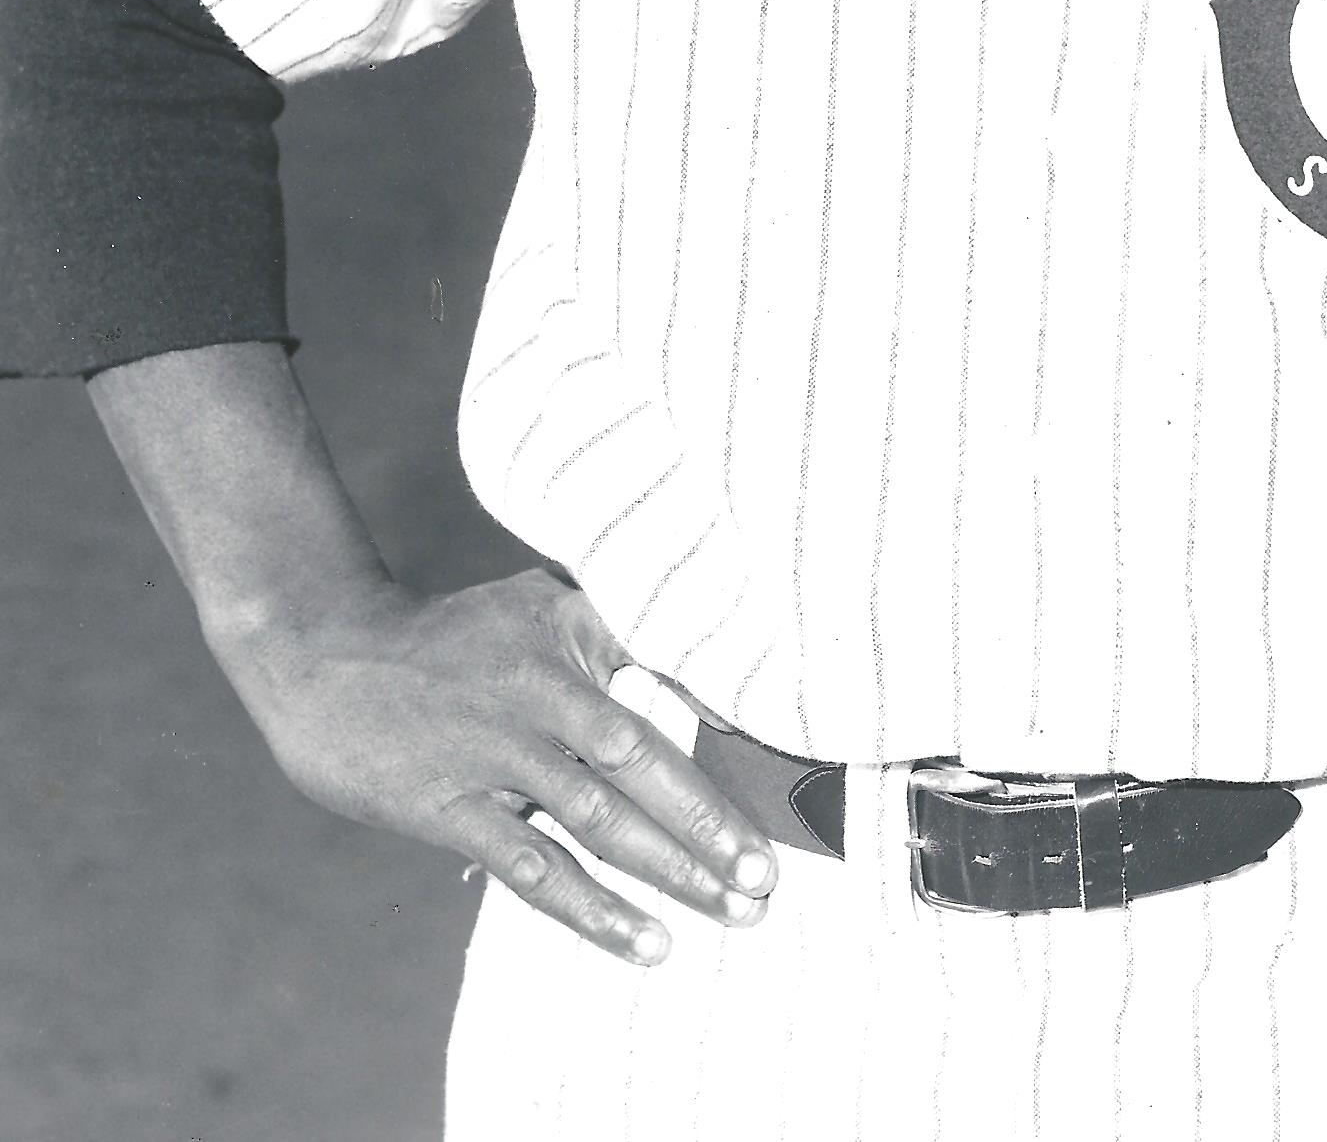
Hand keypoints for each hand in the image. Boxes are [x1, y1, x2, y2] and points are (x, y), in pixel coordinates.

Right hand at [222, 565, 774, 964]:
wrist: (326, 650)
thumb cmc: (448, 635)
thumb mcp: (536, 607)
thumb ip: (609, 640)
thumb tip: (691, 683)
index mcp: (572, 635)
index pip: (666, 693)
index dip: (723, 744)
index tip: (778, 790)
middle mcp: (542, 691)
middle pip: (646, 764)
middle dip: (713, 823)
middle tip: (768, 876)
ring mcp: (497, 752)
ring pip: (601, 821)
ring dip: (672, 871)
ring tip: (732, 910)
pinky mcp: (451, 805)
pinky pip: (533, 867)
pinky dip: (593, 908)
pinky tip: (644, 940)